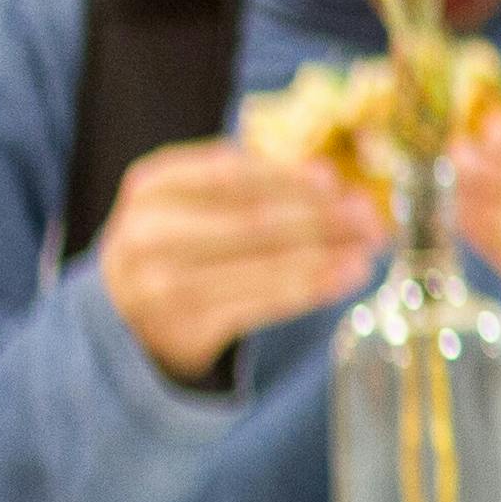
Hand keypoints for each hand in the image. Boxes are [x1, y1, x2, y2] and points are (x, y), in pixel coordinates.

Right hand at [96, 142, 383, 379]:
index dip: (289, 177)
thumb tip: (329, 178)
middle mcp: (146, 234)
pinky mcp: (184, 328)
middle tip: (370, 218)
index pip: (229, 173)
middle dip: (321, 217)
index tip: (337, 181)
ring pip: (260, 265)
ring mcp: (158, 286)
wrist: (130, 316)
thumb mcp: (197, 201)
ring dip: (326, 255)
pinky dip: (311, 289)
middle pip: (251, 221)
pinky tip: (346, 278)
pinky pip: (260, 305)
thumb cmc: (183, 242)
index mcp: (152, 185)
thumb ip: (255, 184)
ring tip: (370, 249)